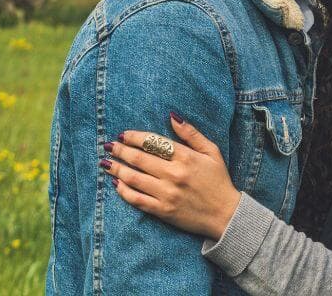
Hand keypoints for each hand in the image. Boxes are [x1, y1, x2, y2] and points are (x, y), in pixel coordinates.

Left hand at [99, 113, 240, 240]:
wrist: (226, 214)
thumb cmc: (218, 180)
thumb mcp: (211, 152)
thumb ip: (191, 134)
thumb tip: (172, 116)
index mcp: (186, 157)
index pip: (153, 142)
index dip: (134, 137)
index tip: (123, 134)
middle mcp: (174, 174)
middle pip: (139, 159)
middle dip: (120, 151)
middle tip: (108, 145)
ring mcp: (167, 193)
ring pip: (134, 178)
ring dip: (117, 169)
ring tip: (106, 163)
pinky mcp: (163, 210)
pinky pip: (137, 199)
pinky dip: (123, 191)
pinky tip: (116, 184)